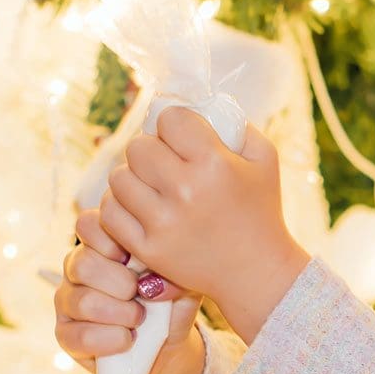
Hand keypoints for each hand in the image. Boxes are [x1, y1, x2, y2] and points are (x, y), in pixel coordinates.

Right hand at [56, 209, 207, 373]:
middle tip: (143, 295)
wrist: (168, 349)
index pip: (87, 225)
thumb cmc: (171, 305)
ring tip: (140, 320)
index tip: (135, 259)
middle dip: (121, 284)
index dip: (111, 241)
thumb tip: (154, 280)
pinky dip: (112, 340)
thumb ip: (172, 267)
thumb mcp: (181, 280)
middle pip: (82, 263)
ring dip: (120, 314)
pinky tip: (129, 340)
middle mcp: (77, 268)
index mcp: (101, 245)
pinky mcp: (65, 335)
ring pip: (82, 301)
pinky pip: (80, 336)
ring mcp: (68, 301)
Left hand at [101, 108, 310, 337]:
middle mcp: (186, 191)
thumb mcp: (263, 158)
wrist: (256, 272)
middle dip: (151, 150)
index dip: (174, 125)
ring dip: (133, 178)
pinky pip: (110, 213)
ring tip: (153, 187)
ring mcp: (163, 223)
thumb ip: (234, 123)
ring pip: (119, 178)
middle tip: (166, 164)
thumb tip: (199, 101)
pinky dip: (121, 207)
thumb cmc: (260, 210)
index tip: (183, 139)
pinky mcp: (149, 248)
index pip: (169, 119)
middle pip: (138, 147)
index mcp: (213, 164)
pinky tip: (141, 208)